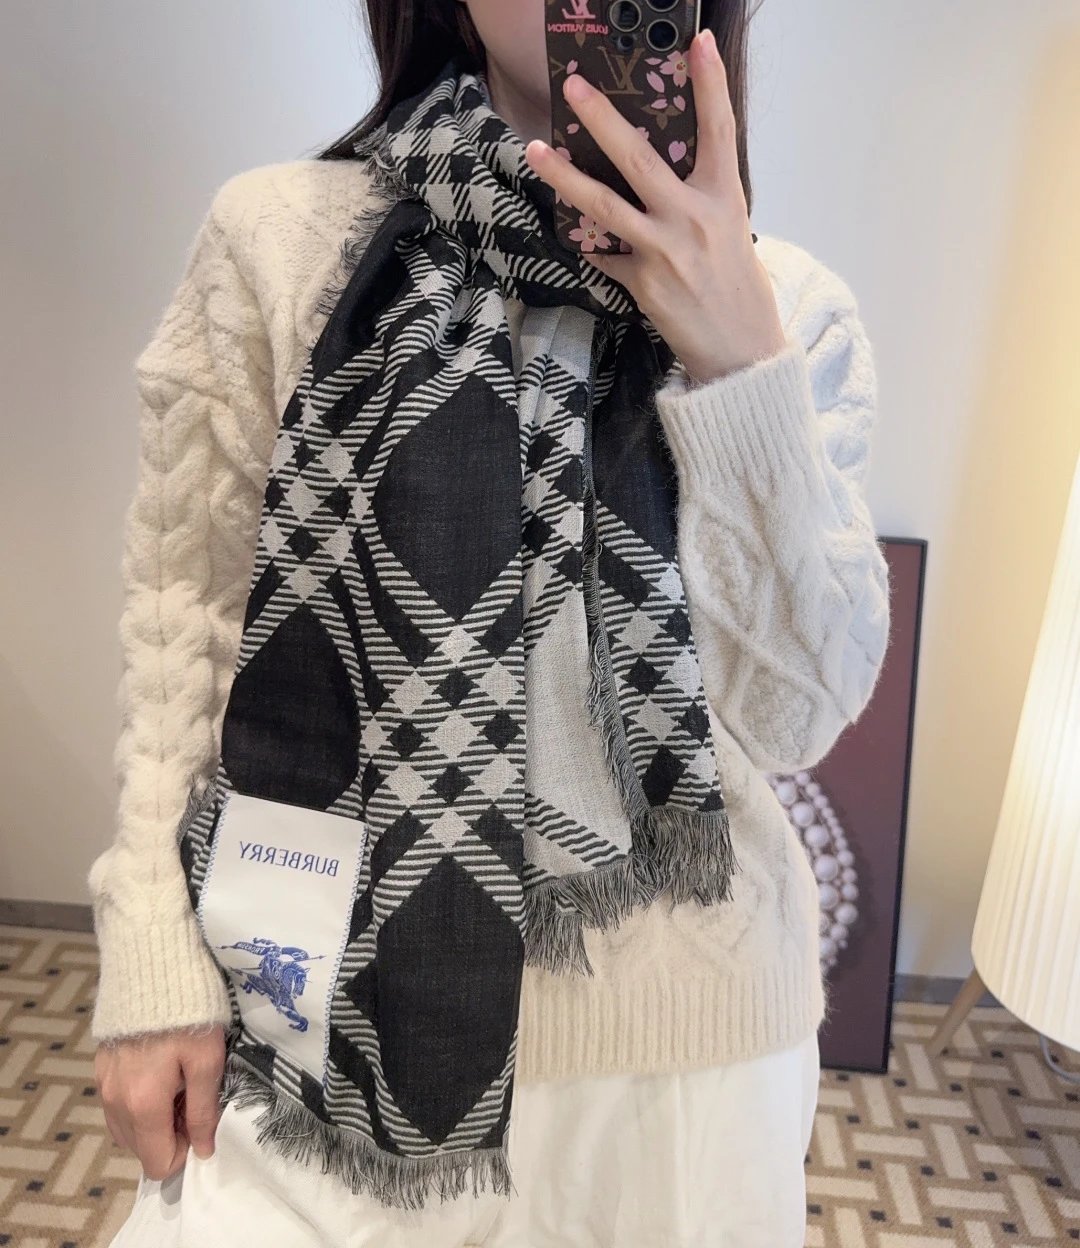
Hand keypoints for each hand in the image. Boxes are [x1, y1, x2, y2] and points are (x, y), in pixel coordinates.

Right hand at [94, 1025, 224, 1179]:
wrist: (152, 967)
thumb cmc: (188, 1014)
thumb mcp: (207, 1060)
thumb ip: (203, 1109)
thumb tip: (203, 1149)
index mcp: (143, 1106)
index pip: (158, 1163)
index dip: (185, 1152)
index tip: (201, 1121)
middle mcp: (115, 1103)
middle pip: (141, 1149)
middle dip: (170, 1136)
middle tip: (193, 1099)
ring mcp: (104, 1085)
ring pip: (127, 1129)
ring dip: (153, 1121)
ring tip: (177, 1084)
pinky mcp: (101, 1068)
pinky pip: (117, 1106)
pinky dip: (138, 1104)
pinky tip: (159, 1072)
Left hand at [524, 27, 787, 383]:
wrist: (741, 350)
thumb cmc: (738, 287)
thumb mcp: (732, 231)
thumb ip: (699, 198)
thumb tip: (657, 172)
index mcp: (725, 198)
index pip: (719, 129)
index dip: (710, 84)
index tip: (698, 42)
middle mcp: (694, 218)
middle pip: (639, 158)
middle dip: (601, 119)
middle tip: (573, 87)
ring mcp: (665, 250)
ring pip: (604, 204)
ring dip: (565, 176)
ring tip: (535, 151)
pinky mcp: (642, 282)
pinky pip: (605, 255)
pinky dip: (592, 246)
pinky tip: (577, 237)